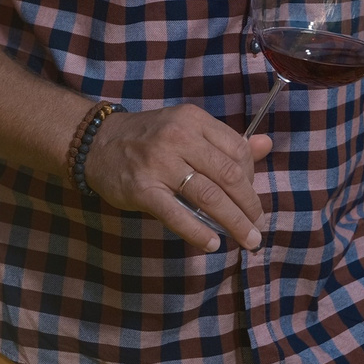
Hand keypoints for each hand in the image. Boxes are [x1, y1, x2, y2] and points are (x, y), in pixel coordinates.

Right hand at [84, 104, 271, 252]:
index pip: (237, 150)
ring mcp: (159, 163)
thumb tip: (267, 145)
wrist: (97, 143)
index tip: (249, 198)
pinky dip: (197, 231)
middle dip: (249, 207)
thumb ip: (226, 141)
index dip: (252, 178)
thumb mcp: (186, 129)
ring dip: (233, 223)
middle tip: (257, 228)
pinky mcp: (142, 188)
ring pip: (208, 196)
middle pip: (228, 176)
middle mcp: (178, 137)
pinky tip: (211, 243)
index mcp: (192, 120)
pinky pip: (176, 214)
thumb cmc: (148, 138)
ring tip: (247, 241)